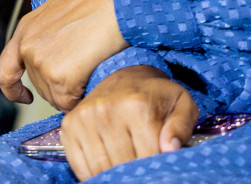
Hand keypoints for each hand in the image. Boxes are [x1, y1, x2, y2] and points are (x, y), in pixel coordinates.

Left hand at [0, 0, 125, 110]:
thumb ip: (49, 29)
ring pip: (54, 97)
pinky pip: (68, 103)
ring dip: (72, 94)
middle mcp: (28, 47)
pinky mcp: (58, 77)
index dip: (13, 88)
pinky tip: (93, 84)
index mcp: (26, 29)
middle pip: (39, 85)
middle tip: (83, 75)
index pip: (6, 70)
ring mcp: (41, 63)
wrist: (117, 2)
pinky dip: (81, 100)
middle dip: (59, 87)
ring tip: (92, 72)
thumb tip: (55, 44)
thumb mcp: (62, 7)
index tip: (25, 97)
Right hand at [60, 65, 198, 180]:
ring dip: (115, 173)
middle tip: (142, 164)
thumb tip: (170, 149)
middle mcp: (107, 110)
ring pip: (101, 169)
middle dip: (136, 170)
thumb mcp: (181, 104)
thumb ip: (182, 126)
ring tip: (127, 162)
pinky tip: (108, 163)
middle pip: (123, 164)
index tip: (159, 160)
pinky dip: (95, 173)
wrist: (125, 77)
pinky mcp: (69, 127)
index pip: (148, 155)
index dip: (156, 164)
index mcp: (137, 105)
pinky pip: (81, 167)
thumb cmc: (155, 96)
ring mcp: (84, 119)